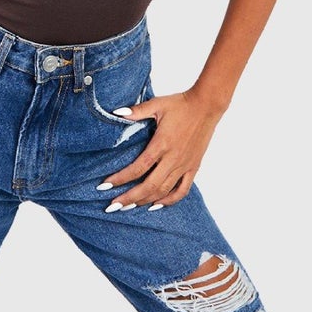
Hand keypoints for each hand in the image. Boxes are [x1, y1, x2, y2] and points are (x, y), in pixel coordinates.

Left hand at [97, 90, 225, 210]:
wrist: (206, 106)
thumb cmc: (181, 104)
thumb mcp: (157, 104)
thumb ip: (137, 111)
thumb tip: (116, 112)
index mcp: (161, 144)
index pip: (138, 167)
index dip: (120, 178)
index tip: (105, 185)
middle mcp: (173, 158)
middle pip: (149, 185)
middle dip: (129, 198)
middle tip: (113, 206)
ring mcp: (184, 165)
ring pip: (163, 191)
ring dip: (145, 201)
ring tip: (129, 206)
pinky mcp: (193, 167)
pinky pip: (182, 190)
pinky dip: (169, 201)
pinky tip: (157, 205)